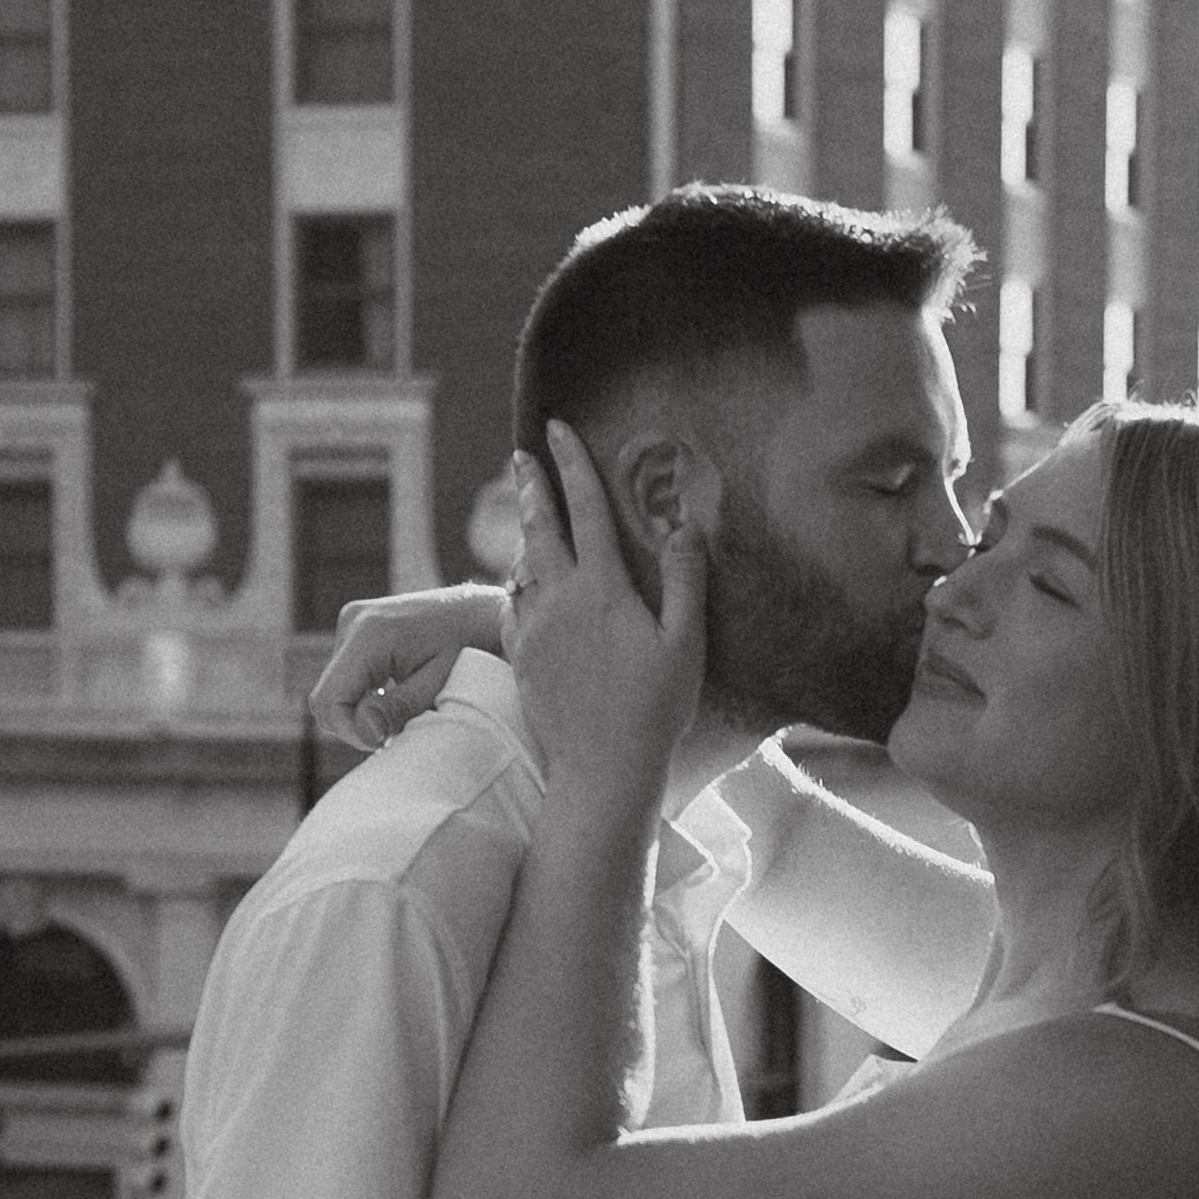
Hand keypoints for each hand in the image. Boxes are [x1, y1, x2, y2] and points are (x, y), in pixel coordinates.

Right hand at [308, 584, 512, 749]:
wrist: (482, 612)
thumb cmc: (469, 648)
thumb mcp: (438, 685)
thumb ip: (398, 710)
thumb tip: (366, 733)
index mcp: (369, 633)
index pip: (329, 699)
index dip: (350, 730)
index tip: (384, 742)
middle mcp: (352, 621)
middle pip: (328, 695)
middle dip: (357, 721)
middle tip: (396, 731)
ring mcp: (351, 622)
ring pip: (336, 687)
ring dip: (363, 708)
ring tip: (403, 711)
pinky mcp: (356, 628)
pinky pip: (346, 674)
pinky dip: (366, 693)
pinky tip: (397, 694)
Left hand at [509, 423, 705, 785]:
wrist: (601, 769)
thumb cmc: (654, 710)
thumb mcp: (686, 644)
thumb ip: (686, 580)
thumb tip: (684, 525)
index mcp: (602, 589)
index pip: (584, 509)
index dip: (572, 464)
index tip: (558, 429)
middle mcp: (560, 600)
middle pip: (538, 528)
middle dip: (531, 486)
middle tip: (522, 455)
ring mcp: (535, 629)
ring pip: (521, 564)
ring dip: (523, 531)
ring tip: (525, 510)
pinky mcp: (521, 657)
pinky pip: (511, 604)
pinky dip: (516, 581)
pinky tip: (521, 580)